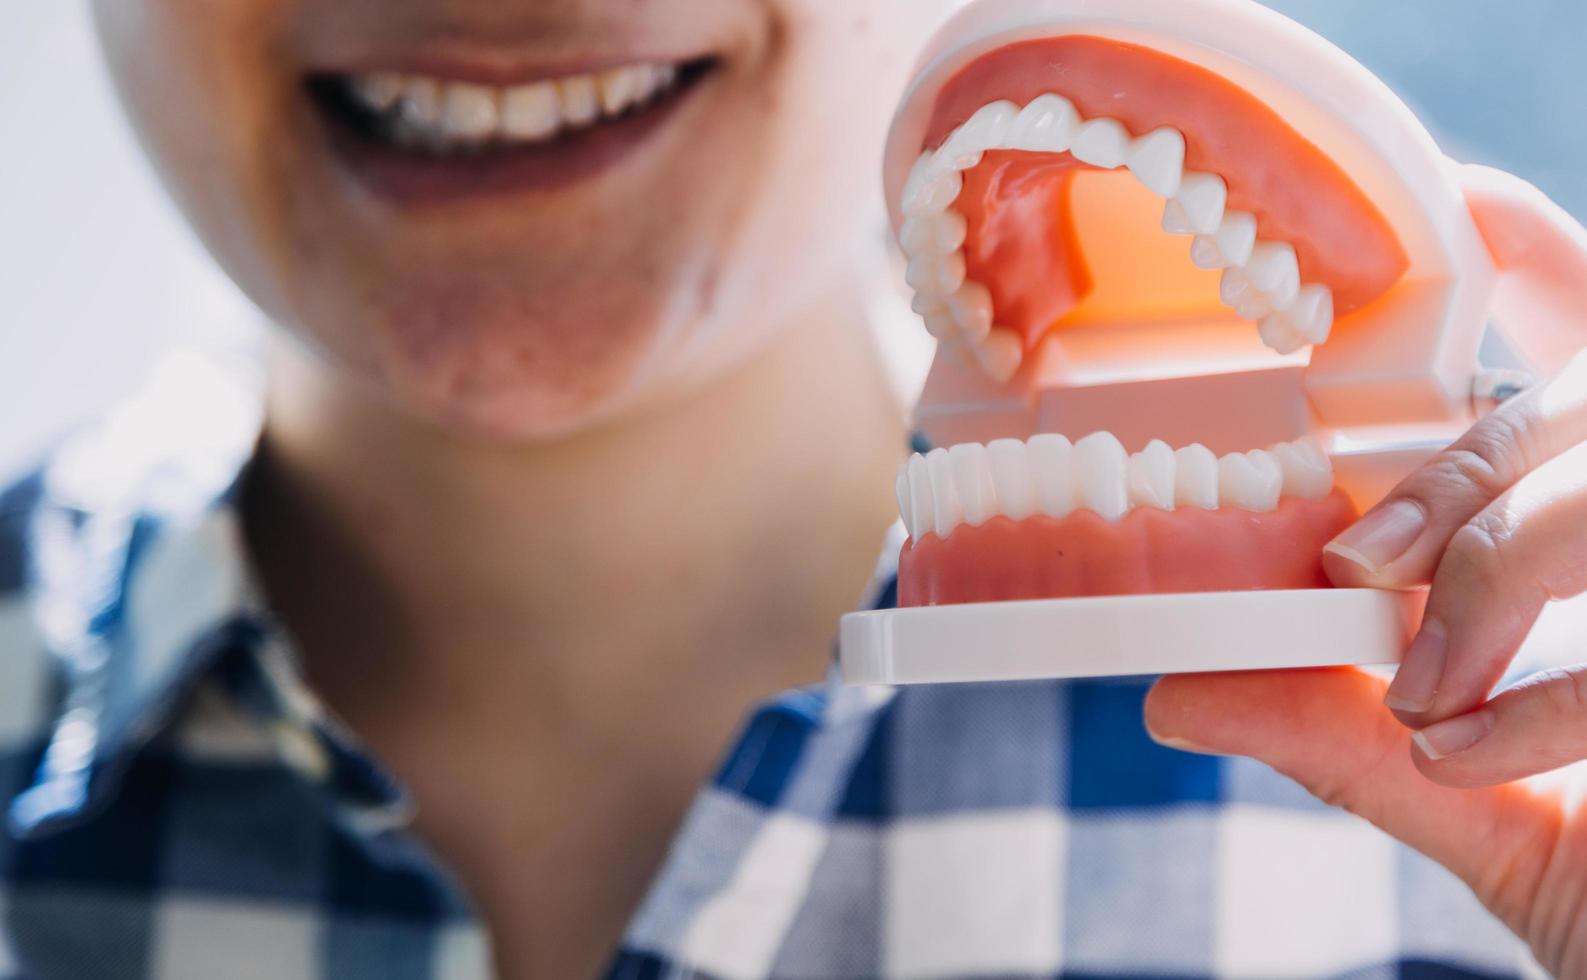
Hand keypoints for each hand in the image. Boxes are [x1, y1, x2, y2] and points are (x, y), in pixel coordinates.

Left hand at [1144, 167, 1586, 976]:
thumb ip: (1344, 743)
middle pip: (1577, 420)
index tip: (1453, 205)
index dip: (1537, 263)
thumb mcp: (1472, 811)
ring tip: (1417, 694)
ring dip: (1494, 576)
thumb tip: (1171, 695)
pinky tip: (1466, 756)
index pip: (1574, 369)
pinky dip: (1546, 703)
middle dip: (1461, 484)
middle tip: (1353, 567)